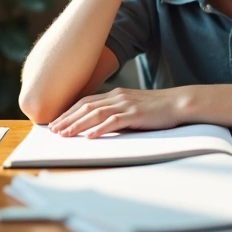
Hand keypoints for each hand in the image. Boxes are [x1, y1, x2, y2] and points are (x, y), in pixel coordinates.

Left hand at [48, 87, 186, 138]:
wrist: (179, 103)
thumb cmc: (157, 108)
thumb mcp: (133, 107)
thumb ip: (117, 112)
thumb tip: (99, 125)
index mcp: (115, 94)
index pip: (86, 102)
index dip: (69, 111)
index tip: (57, 122)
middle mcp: (117, 97)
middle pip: (86, 107)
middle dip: (67, 118)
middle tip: (53, 130)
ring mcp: (126, 104)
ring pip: (96, 113)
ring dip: (78, 124)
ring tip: (65, 134)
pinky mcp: (136, 114)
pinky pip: (114, 121)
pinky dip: (99, 129)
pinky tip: (89, 136)